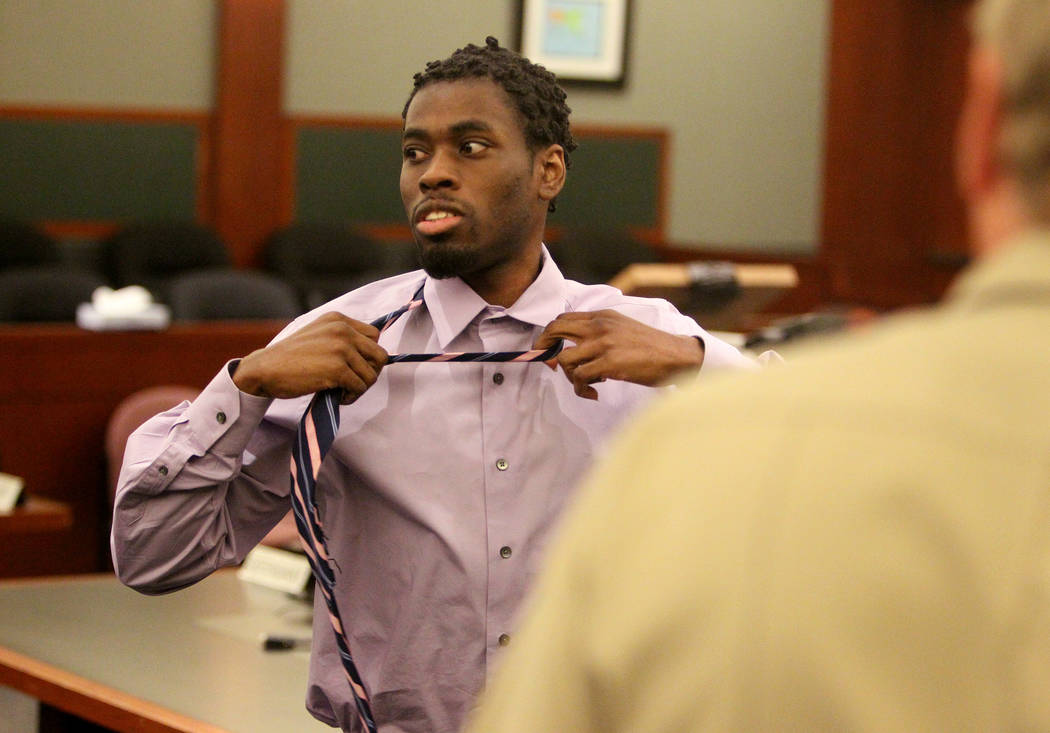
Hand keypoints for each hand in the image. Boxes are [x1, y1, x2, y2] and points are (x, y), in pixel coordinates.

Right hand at [233, 312, 387, 403]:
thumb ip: (341, 338)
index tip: (355, 367)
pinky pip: (359, 387)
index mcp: (338, 319)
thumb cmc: (290, 358)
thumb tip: (369, 357)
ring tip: (344, 391)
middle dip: (369, 373)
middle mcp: (342, 330)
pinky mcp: (337, 368)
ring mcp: (341, 348)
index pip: (374, 336)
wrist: (264, 369)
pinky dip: (352, 396)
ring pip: (371, 374)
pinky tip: (339, 397)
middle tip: (353, 383)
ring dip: (360, 388)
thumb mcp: (318, 335)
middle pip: (379, 355)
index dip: (368, 355)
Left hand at [533, 310, 704, 399]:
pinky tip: (594, 393)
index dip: (549, 336)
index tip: (551, 352)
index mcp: (602, 316)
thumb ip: (599, 333)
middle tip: (552, 366)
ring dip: (569, 376)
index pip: (562, 319)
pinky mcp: (610, 363)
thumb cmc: (651, 347)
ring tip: (586, 384)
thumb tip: (573, 350)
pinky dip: (582, 389)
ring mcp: (603, 343)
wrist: (677, 356)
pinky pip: (580, 377)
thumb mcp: (622, 328)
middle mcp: (599, 326)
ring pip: (564, 359)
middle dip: (544, 350)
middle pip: (554, 331)